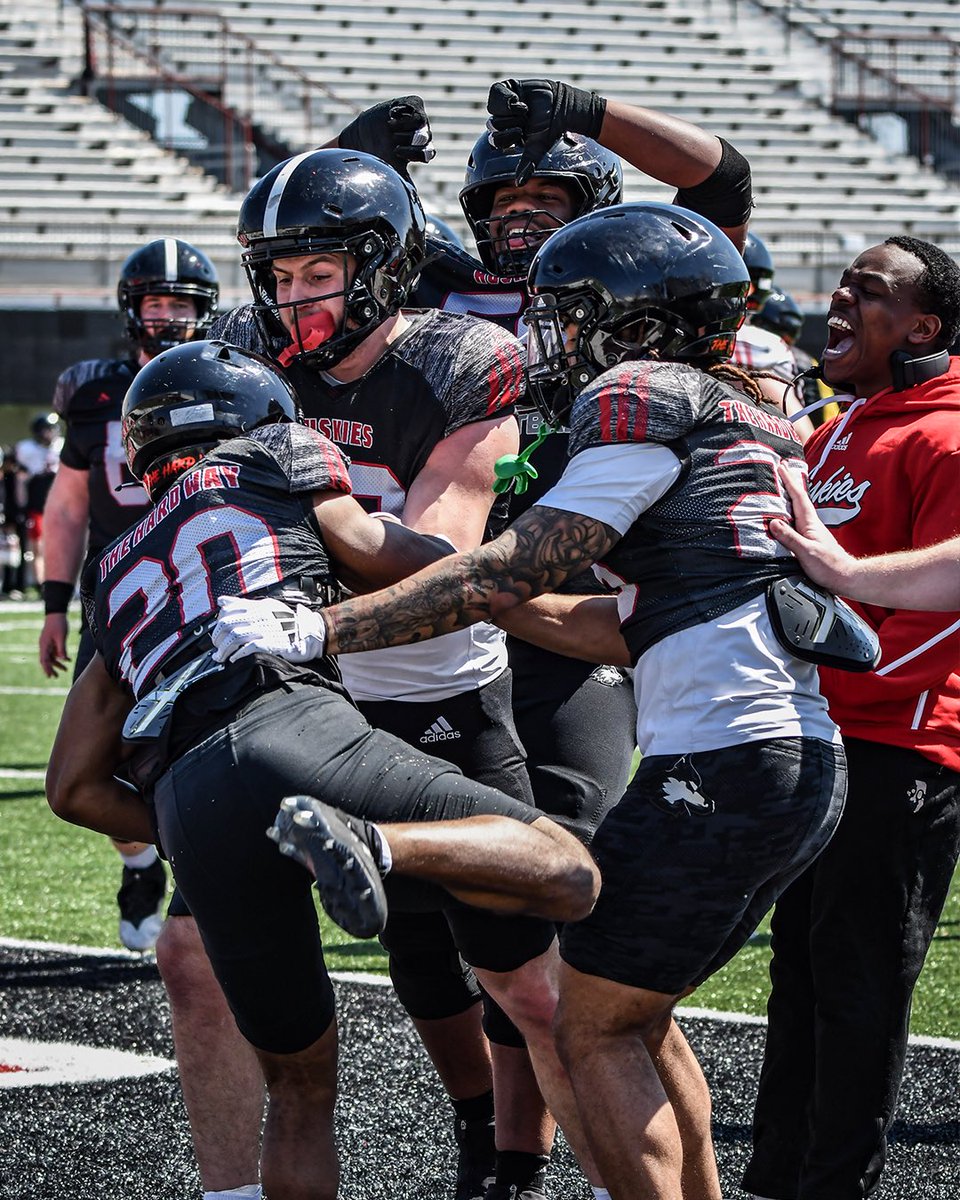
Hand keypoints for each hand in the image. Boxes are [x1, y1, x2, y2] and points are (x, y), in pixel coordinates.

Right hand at [39, 613, 69, 677]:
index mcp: (44, 645)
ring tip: (65, 670)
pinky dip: (61, 656)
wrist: (57, 613)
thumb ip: (61, 648)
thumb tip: (62, 659)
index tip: (49, 676)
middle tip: (56, 677)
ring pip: (52, 657)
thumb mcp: (61, 637)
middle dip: (51, 669)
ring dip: (58, 663)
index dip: (46, 669)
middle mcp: (44, 645)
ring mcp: (48, 644)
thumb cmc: (59, 624)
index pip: (44, 660)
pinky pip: (55, 652)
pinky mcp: (52, 642)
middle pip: (46, 660)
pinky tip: (68, 660)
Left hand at [211, 596, 326, 663]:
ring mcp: (264, 629)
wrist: (308, 632)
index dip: (218, 623)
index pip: (228, 610)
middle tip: (216, 647)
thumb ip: (243, 604)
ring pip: (234, 637)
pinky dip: (238, 655)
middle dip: (217, 638)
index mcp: (256, 606)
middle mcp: (258, 615)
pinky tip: (234, 659)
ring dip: (224, 649)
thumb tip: (222, 601)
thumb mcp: (266, 606)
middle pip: (227, 625)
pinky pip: (247, 648)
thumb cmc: (287, 621)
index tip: (217, 633)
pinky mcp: (269, 643)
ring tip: (221, 657)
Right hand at [338, 95, 434, 178]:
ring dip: (404, 129)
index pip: (428, 153)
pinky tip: (392, 118)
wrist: (362, 136)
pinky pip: (417, 107)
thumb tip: (415, 199)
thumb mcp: (391, 170)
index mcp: (420, 151)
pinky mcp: (412, 103)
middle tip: (393, 143)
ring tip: (390, 129)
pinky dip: (404, 115)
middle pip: (426, 138)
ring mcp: (417, 118)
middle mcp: (421, 135)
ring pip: (422, 124)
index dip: (415, 153)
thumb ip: (404, 181)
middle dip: (408, 142)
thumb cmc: (377, 155)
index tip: (397, 153)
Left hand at [486, 78, 605, 185]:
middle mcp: (504, 121)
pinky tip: (518, 98)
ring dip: (510, 111)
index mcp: (507, 136)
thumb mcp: (536, 149)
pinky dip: (506, 97)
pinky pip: (496, 92)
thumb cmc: (549, 129)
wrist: (560, 106)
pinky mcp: (508, 88)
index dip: (507, 137)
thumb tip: (519, 184)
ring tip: (524, 109)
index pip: (495, 140)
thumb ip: (526, 164)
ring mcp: (505, 104)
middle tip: (526, 119)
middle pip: (493, 124)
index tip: (522, 133)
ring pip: (493, 109)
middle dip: (511, 123)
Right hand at [769, 462, 853, 590]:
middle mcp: (810, 524)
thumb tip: (773, 522)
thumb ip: (790, 537)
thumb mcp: (806, 551)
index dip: (789, 481)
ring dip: (787, 497)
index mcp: (810, 523)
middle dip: (788, 483)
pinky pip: (794, 522)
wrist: (845, 578)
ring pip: (795, 510)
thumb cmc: (829, 566)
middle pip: (797, 499)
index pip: (798, 497)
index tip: (781, 466)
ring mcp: (810, 532)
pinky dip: (787, 514)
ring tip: (777, 488)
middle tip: (780, 469)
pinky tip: (782, 516)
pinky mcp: (808, 541)